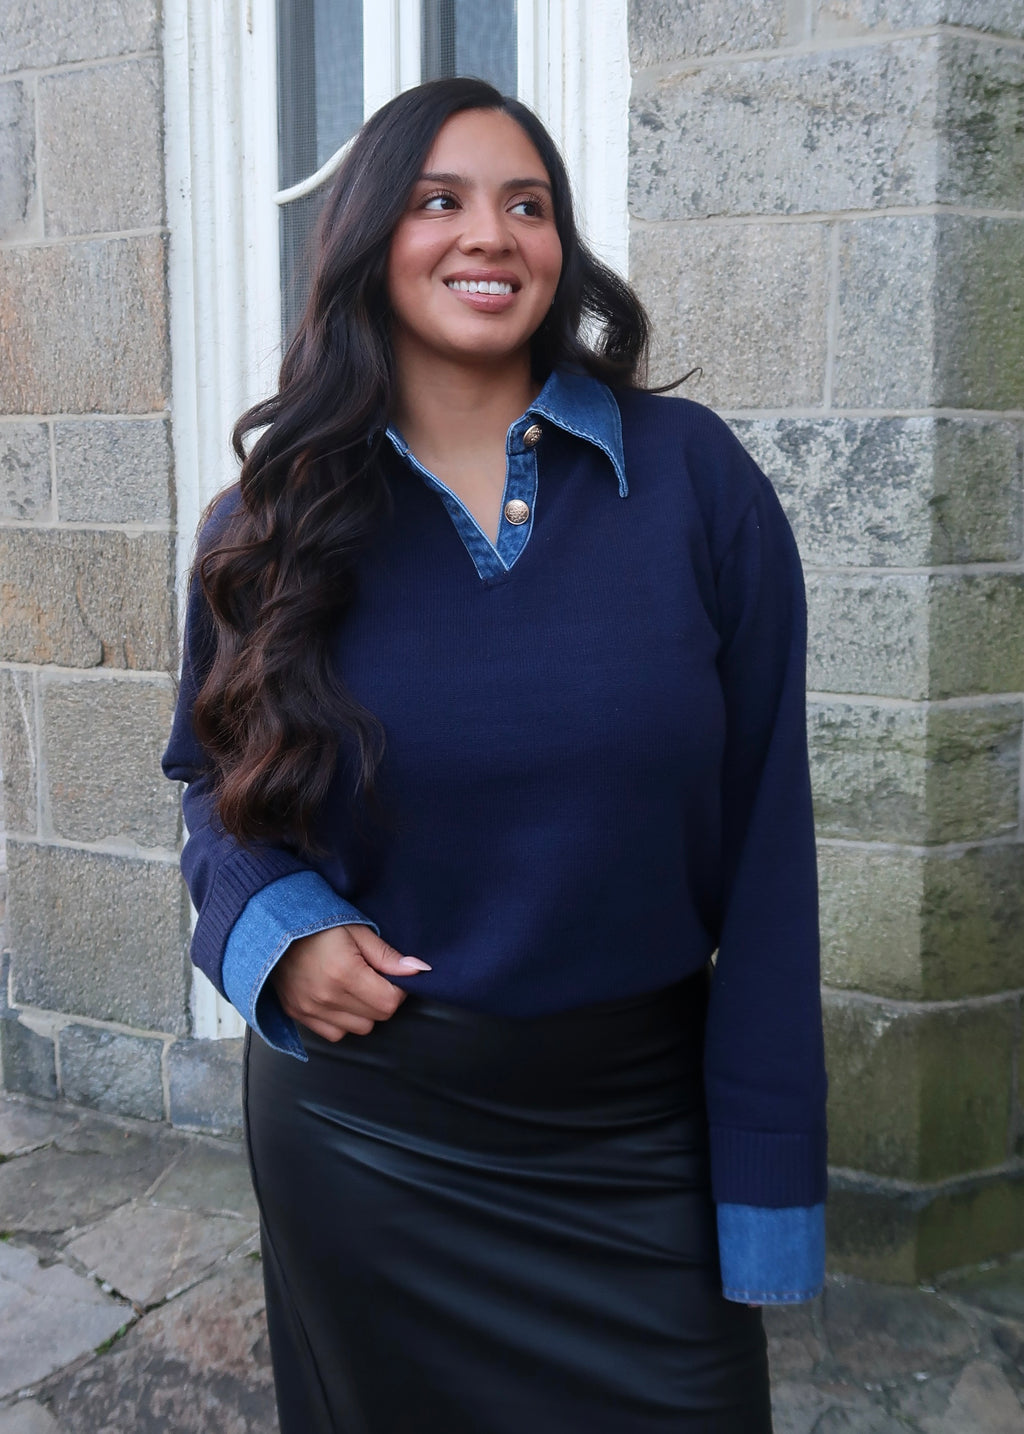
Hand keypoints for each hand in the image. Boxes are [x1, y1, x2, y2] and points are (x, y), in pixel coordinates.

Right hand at [270, 923, 430, 1041]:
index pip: (390, 1002)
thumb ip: (387, 956)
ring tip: (354, 987)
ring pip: (358, 1029)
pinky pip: (334, 1034)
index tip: (391, 975)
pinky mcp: (299, 1015)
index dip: (398, 989)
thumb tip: (419, 970)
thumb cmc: (318, 925)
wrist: (272, 929)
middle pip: (377, 1018)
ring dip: (364, 1012)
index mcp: (344, 973)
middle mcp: (326, 997)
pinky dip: (342, 1021)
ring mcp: (310, 1010)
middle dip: (383, 999)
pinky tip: (338, 998)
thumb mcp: (357, 931)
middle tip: (373, 977)